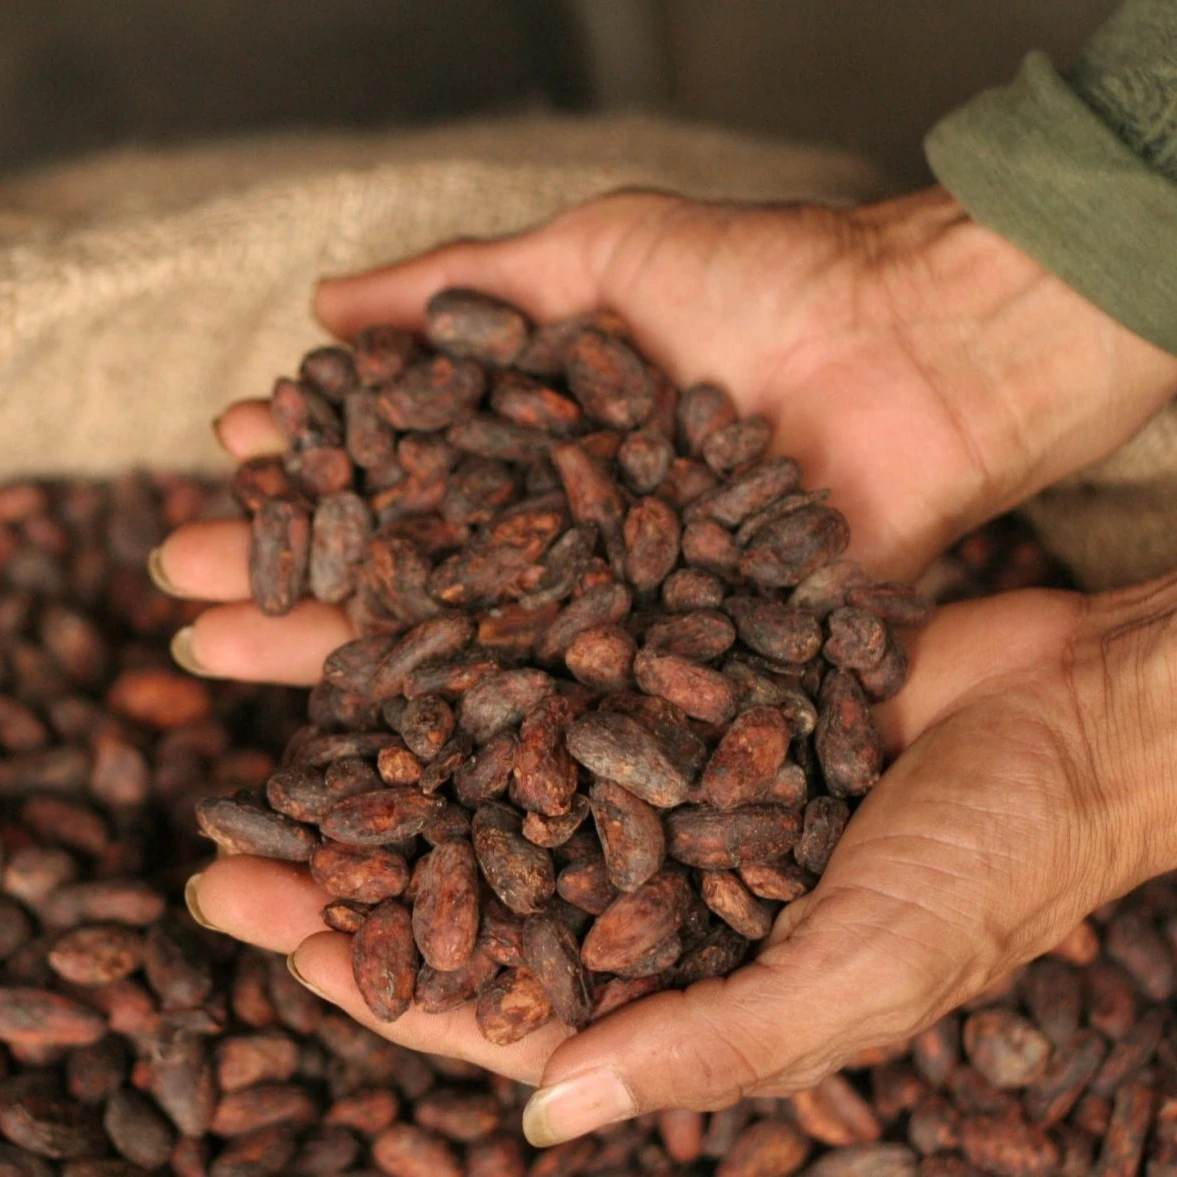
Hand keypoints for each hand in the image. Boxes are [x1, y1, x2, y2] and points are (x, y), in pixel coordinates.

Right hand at [154, 185, 1176, 684]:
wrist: (920, 354)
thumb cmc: (764, 285)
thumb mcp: (596, 255)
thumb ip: (465, 284)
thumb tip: (321, 307)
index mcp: (538, 451)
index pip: (400, 467)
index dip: (315, 471)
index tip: (223, 471)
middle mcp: (563, 543)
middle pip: (413, 570)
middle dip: (296, 576)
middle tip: (183, 592)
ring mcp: (615, 614)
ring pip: (464, 649)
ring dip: (346, 656)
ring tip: (228, 656)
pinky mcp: (678, 672)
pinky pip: (566, 708)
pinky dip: (477, 723)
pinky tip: (381, 739)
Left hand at [187, 573, 1176, 1143]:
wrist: (1083, 705)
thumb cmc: (1003, 851)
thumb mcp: (872, 963)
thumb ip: (722, 1041)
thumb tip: (548, 1120)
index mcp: (691, 971)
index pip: (503, 998)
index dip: (378, 972)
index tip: (266, 926)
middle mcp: (665, 873)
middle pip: (479, 877)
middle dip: (356, 862)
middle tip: (229, 834)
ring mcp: (676, 769)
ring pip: (506, 765)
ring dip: (405, 747)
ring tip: (294, 718)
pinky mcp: (697, 677)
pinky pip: (574, 670)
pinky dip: (499, 651)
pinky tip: (417, 618)